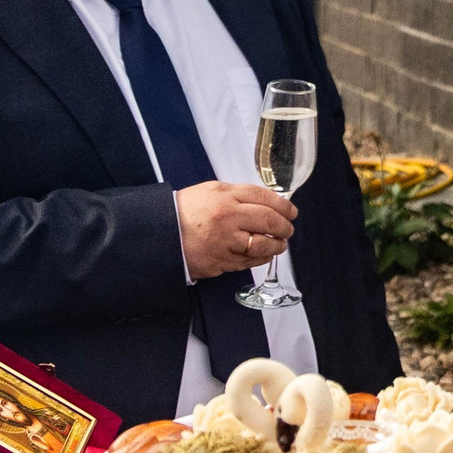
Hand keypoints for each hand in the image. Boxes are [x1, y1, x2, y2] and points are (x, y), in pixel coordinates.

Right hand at [176, 181, 296, 278]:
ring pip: (263, 244)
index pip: (265, 198)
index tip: (290, 211)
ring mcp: (225, 241)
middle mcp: (228, 217)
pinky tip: (265, 254)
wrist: (161, 234)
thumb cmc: (185, 211)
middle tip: (288, 229)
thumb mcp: (211, 191)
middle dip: (284, 226)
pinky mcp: (221, 261)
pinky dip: (262, 258)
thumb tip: (266, 202)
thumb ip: (238, 194)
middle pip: (269, 220)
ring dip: (277, 245)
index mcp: (226, 196)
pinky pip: (249, 261)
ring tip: (279, 243)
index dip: (283, 206)